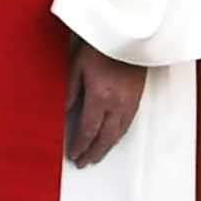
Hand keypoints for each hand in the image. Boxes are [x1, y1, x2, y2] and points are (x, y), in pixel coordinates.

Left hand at [67, 45, 147, 166]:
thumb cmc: (100, 47)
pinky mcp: (136, 99)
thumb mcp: (77, 66)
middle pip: (105, 137)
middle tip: (83, 162)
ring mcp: (129, 103)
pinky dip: (118, 136)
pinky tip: (112, 139)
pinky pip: (127, 124)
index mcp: (100, 96)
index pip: (88, 129)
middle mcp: (117, 104)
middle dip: (93, 152)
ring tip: (96, 156)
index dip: (81, 145)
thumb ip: (71, 91)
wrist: (128, 37)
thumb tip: (64, 112)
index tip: (74, 155)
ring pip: (118, 133)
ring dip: (107, 147)